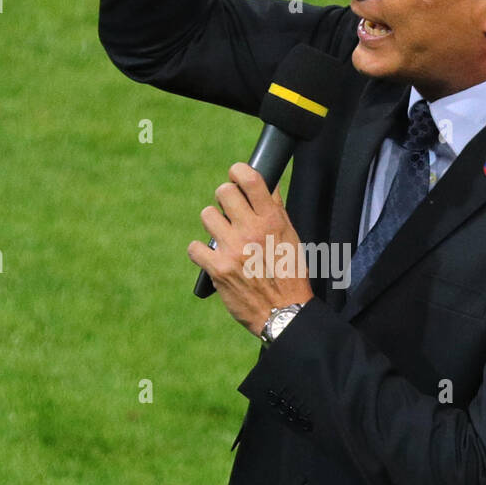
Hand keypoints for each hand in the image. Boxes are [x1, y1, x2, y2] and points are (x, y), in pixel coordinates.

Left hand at [187, 163, 314, 334]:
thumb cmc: (290, 274)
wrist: (283, 312)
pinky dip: (201, 252)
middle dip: (224, 199)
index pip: (250, 179)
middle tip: (229, 211)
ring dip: (213, 224)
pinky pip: (195, 247)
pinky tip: (212, 257)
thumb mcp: (291, 238)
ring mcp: (233, 249)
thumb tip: (268, 183)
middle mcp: (252, 231)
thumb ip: (276, 210)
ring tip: (222, 236)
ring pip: (207, 215)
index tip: (236, 177)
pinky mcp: (218, 268)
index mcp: (272, 221)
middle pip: (223, 192)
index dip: (238, 172)